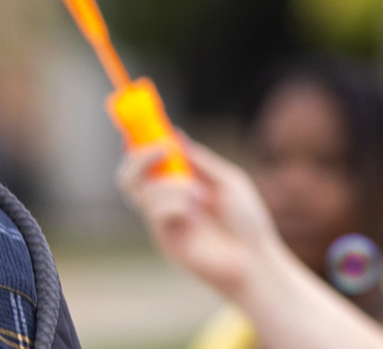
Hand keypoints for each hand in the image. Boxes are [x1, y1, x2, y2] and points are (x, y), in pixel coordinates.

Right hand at [117, 135, 283, 299]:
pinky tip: (195, 214)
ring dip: (170, 184)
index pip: (148, 159)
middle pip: (128, 174)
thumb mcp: (228, 181)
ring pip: (141, 189)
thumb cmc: (247, 222)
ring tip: (198, 195)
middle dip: (138, 156)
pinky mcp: (162, 237)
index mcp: (181, 182)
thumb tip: (175, 134)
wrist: (254, 261)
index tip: (141, 121)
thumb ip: (200, 160)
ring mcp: (162, 219)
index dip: (139, 140)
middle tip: (160, 150)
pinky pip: (154, 210)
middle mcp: (166, 199)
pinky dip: (174, 203)